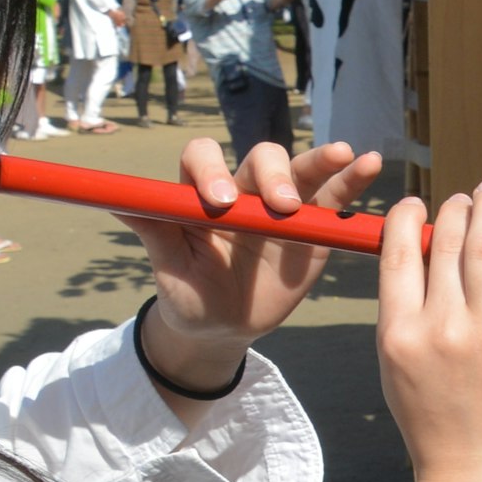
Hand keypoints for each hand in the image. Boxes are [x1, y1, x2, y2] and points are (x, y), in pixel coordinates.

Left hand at [139, 135, 381, 382]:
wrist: (225, 326)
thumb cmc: (190, 294)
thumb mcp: (170, 271)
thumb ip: (153, 232)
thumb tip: (113, 199)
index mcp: (202, 194)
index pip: (204, 159)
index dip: (212, 172)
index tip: (220, 204)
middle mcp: (244, 189)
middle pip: (261, 158)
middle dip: (273, 175)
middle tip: (278, 207)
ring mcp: (281, 203)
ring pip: (302, 168)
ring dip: (322, 159)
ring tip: (345, 154)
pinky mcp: (313, 223)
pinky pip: (334, 196)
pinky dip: (352, 179)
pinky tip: (368, 165)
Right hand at [375, 179, 481, 481]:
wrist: (472, 461)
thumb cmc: (431, 411)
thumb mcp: (395, 362)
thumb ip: (401, 309)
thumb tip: (410, 250)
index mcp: (400, 330)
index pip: (398, 252)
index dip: (408, 217)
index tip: (418, 203)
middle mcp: (441, 325)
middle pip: (444, 242)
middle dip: (453, 208)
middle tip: (463, 199)